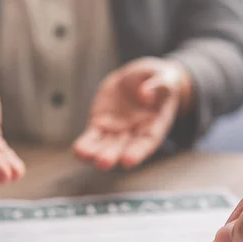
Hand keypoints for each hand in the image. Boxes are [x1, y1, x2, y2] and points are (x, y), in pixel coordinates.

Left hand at [73, 58, 191, 170]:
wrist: (138, 80)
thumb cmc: (158, 82)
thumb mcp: (164, 79)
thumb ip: (159, 85)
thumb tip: (145, 93)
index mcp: (155, 125)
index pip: (147, 142)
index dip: (138, 152)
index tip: (128, 161)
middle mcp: (135, 133)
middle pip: (123, 148)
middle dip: (112, 155)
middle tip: (102, 163)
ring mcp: (116, 130)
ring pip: (105, 145)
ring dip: (94, 152)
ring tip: (82, 155)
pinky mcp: (100, 124)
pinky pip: (92, 136)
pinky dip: (84, 144)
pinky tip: (77, 151)